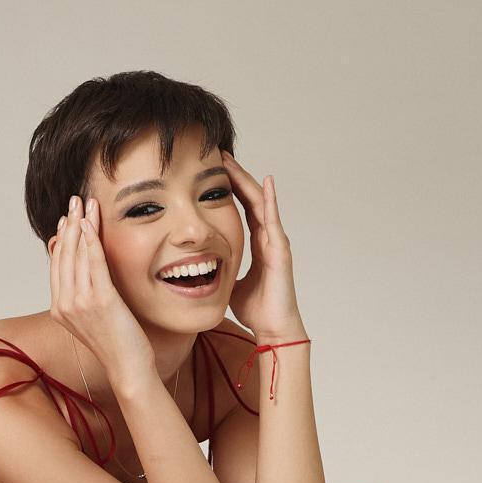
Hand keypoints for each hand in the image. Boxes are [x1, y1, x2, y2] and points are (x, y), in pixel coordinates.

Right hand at [47, 195, 156, 386]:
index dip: (62, 238)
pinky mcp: (101, 301)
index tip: (68, 218)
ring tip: (85, 204)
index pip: (57, 265)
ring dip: (80, 225)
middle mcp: (64, 305)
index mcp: (59, 309)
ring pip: (76, 255)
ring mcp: (80, 303)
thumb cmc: (117, 342)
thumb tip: (84, 268)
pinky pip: (93, 264)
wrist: (128, 368)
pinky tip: (90, 224)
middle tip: (74, 201)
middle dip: (69, 224)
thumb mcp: (94, 316)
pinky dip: (90, 241)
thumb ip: (85, 293)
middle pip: (63, 255)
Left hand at [218, 154, 304, 340]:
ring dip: (246, 180)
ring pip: (260, 203)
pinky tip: (265, 182)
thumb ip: (220, 270)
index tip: (212, 170)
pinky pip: (273, 220)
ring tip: (231, 160)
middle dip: (235, 176)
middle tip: (218, 154)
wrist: (273, 328)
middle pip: (250, 198)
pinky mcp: (280, 250)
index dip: (228, 188)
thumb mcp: (229, 283)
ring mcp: (275, 241)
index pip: (241, 207)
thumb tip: (201, 267)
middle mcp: (267, 237)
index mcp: (256, 243)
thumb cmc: (256, 308)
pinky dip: (270, 200)